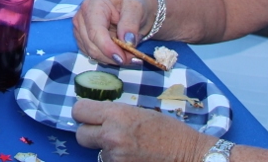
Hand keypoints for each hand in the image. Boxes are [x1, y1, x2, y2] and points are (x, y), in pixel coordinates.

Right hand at [72, 0, 156, 65]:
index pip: (95, 31)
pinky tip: (119, 53)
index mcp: (93, 5)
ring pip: (92, 53)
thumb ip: (131, 24)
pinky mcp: (83, 41)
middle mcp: (82, 17)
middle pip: (92, 45)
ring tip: (129, 54)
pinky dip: (108, 58)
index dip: (107, 47)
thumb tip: (127, 41)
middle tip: (133, 57)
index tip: (123, 58)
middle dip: (113, 56)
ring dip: (111, 59)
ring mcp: (80, 30)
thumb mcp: (137, 8)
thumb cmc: (132, 4)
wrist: (131, 8)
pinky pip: (94, 56)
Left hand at [73, 99, 211, 161]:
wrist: (188, 156)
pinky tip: (133, 158)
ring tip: (130, 147)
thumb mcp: (139, 112)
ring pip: (96, 152)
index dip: (84, 113)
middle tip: (105, 133)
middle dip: (90, 134)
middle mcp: (111, 136)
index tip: (90, 115)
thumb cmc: (168, 131)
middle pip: (80, 134)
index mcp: (116, 114)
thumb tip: (96, 115)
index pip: (79, 110)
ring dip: (107, 150)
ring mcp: (114, 157)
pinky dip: (116, 161)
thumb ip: (114, 113)